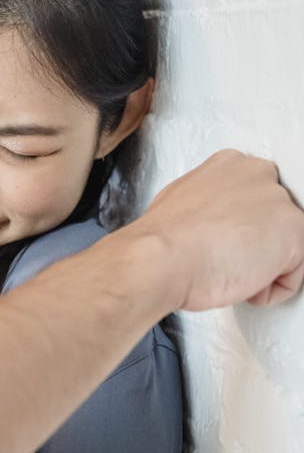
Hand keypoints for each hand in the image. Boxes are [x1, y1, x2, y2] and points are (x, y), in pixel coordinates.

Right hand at [139, 151, 303, 311]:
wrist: (162, 257)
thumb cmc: (164, 239)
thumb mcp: (181, 200)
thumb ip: (210, 202)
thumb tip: (212, 220)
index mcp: (230, 163)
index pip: (253, 196)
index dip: (239, 225)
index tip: (224, 239)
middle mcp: (258, 174)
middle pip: (272, 218)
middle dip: (255, 243)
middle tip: (227, 257)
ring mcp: (278, 201)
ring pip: (285, 245)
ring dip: (263, 266)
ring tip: (229, 269)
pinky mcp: (294, 231)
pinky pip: (294, 273)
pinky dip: (270, 289)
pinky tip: (242, 282)